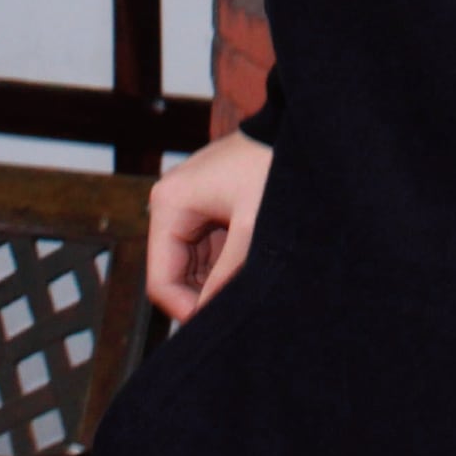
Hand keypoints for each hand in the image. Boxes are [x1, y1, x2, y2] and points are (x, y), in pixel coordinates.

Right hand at [144, 129, 273, 324]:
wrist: (295, 131)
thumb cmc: (271, 166)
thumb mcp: (251, 226)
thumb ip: (227, 273)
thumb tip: (208, 316)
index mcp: (170, 205)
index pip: (161, 279)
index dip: (184, 309)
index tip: (216, 324)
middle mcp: (170, 204)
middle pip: (174, 274)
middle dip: (202, 294)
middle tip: (236, 310)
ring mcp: (188, 205)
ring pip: (192, 264)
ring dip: (215, 279)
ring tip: (247, 288)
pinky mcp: (207, 207)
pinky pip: (207, 249)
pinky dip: (224, 264)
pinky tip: (248, 269)